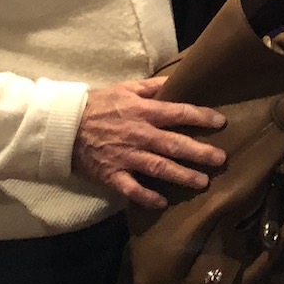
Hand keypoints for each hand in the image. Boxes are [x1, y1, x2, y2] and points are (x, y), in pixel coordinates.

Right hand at [72, 78, 227, 208]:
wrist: (63, 126)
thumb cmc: (98, 104)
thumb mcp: (126, 88)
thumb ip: (153, 86)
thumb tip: (179, 80)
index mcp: (143, 111)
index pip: (179, 113)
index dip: (201, 117)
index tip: (221, 123)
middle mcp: (139, 134)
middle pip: (175, 144)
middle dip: (200, 152)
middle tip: (221, 160)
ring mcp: (125, 156)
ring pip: (159, 168)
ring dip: (182, 176)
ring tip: (203, 183)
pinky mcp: (111, 175)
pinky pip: (132, 189)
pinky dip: (147, 197)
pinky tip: (163, 203)